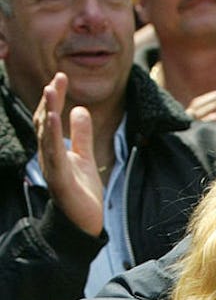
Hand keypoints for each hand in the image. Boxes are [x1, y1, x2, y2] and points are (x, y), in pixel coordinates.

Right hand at [33, 72, 103, 236]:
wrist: (84, 223)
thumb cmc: (82, 191)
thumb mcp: (85, 157)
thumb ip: (82, 135)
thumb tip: (79, 109)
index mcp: (54, 150)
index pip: (51, 119)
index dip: (55, 98)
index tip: (61, 77)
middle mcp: (48, 156)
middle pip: (46, 123)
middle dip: (50, 100)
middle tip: (57, 78)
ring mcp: (52, 167)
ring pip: (46, 136)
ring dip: (48, 112)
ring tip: (51, 91)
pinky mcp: (60, 179)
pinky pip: (55, 154)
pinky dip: (54, 136)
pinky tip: (56, 119)